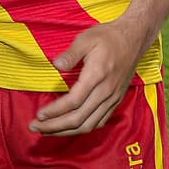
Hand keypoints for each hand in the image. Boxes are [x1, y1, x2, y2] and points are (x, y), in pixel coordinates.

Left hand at [29, 20, 145, 135]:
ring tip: (48, 132)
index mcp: (97, 75)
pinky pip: (99, 122)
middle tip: (35, 127)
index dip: (54, 111)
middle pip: (78, 118)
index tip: (39, 115)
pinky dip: (82, 129)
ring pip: (88, 124)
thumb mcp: (86, 38)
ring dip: (66, 131)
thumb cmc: (107, 37)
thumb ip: (70, 54)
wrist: (133, 38)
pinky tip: (70, 128)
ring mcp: (112, 98)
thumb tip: (55, 65)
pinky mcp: (116, 100)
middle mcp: (106, 91)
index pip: (73, 101)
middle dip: (54, 126)